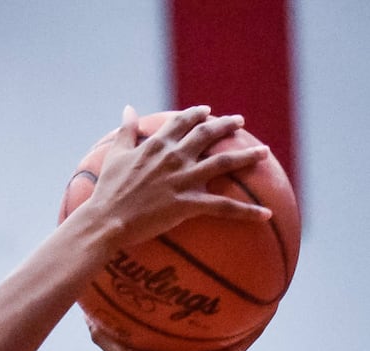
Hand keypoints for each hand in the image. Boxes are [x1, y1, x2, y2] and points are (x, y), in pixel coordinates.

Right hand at [88, 105, 272, 248]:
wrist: (105, 221)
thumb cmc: (106, 191)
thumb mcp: (114, 156)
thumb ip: (125, 131)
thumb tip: (128, 108)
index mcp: (157, 145)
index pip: (182, 121)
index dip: (196, 114)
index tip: (207, 111)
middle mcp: (175, 157)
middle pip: (208, 134)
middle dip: (227, 125)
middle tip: (240, 122)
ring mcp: (184, 179)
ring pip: (224, 163)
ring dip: (247, 156)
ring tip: (264, 152)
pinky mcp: (189, 204)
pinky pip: (224, 207)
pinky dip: (247, 212)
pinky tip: (265, 215)